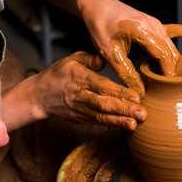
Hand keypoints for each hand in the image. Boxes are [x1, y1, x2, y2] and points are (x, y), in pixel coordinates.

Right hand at [3, 51, 146, 130]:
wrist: (40, 96)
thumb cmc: (59, 74)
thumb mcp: (72, 60)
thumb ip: (90, 59)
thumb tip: (106, 56)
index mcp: (80, 78)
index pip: (102, 86)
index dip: (119, 93)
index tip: (136, 97)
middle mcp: (80, 96)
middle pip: (104, 104)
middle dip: (124, 110)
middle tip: (142, 114)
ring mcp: (80, 110)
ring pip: (102, 116)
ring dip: (119, 121)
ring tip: (135, 124)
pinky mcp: (81, 119)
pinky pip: (98, 122)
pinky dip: (112, 124)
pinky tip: (125, 126)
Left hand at [79, 0, 181, 96]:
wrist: (98, 6)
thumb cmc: (101, 26)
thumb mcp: (111, 54)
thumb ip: (126, 73)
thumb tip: (141, 92)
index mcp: (143, 31)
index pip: (164, 56)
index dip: (168, 74)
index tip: (169, 89)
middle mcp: (154, 25)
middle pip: (172, 53)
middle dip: (170, 71)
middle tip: (165, 88)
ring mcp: (157, 23)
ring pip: (173, 46)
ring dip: (172, 62)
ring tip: (167, 78)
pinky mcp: (156, 24)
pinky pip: (177, 30)